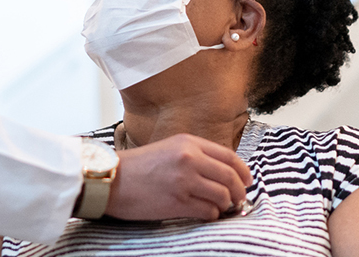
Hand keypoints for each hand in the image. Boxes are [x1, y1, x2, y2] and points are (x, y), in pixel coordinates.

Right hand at [104, 133, 250, 220]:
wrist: (111, 180)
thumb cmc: (137, 167)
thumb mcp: (168, 149)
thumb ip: (195, 155)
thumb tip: (223, 172)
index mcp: (188, 143)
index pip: (229, 156)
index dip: (243, 171)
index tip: (247, 181)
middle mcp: (189, 159)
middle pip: (231, 177)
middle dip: (239, 191)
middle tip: (239, 200)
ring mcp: (184, 181)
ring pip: (223, 196)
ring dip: (225, 205)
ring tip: (220, 208)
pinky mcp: (178, 202)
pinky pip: (208, 211)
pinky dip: (211, 215)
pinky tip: (205, 214)